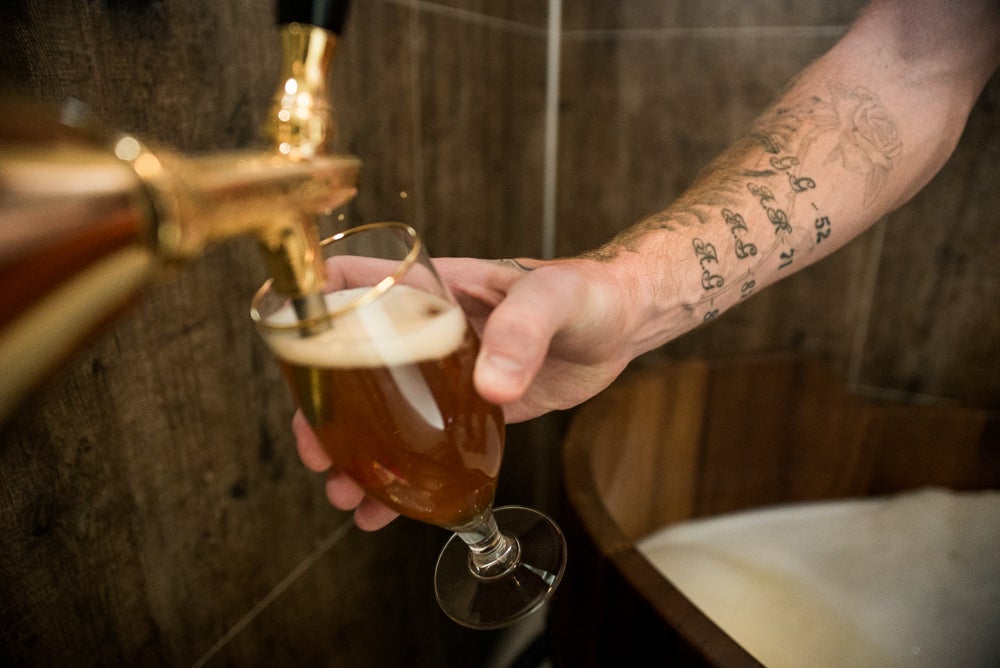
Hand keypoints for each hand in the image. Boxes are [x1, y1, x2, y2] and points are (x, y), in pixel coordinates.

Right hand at [294, 255, 639, 529]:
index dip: (306, 299)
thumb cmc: (588, 292)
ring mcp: (444, 371)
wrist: (623, 323)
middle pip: (350, 364)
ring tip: (343, 495)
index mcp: (432, 288)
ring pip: (380, 412)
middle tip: (315, 452)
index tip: (277, 330)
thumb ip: (520, 333)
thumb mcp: (554, 299)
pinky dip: (404, 473)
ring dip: (356, 453)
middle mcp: (427, 329)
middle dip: (321, 408)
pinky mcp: (470, 407)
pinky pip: (424, 440)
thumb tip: (488, 388)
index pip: (350, 280)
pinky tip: (389, 508)